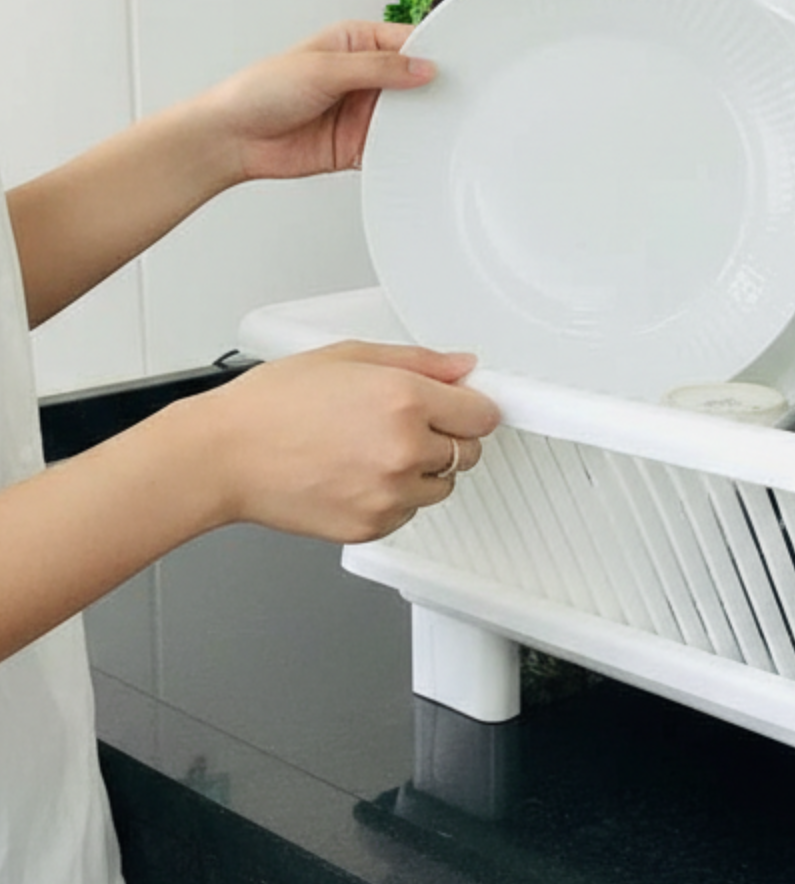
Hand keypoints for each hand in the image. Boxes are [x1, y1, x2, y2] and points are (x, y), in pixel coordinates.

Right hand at [195, 342, 500, 542]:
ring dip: (422, 471)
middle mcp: (405, 450)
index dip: (472, 409)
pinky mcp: (372, 526)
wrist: (222, 455)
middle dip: (446, 438)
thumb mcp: (349, 357)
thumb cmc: (273, 404)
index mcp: (406, 401)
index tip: (460, 408)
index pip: (483, 415)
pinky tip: (356, 476)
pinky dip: (394, 498)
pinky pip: (409, 513)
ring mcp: (390, 494)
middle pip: (468, 453)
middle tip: (402, 426)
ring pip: (441, 486)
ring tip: (371, 451)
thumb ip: (419, 362)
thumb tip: (463, 369)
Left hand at [199, 21, 437, 183]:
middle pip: (414, 81)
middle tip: (455, 99)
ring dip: (421, 123)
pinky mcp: (361, 144)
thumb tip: (422, 68)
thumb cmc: (260, 91)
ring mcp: (365, 111)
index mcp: (356, 43)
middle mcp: (364, 76)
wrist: (234, 138)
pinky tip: (414, 152)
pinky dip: (406, 152)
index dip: (433, 54)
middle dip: (433, 90)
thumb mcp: (323, 69)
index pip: (407, 43)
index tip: (456, 66)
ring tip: (438, 127)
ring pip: (409, 116)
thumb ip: (377, 68)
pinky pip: (394, 148)